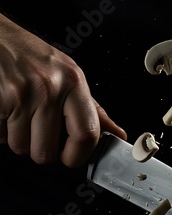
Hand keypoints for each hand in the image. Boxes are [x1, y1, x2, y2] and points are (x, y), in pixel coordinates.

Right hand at [0, 15, 126, 166]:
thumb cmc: (32, 57)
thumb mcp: (68, 76)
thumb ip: (92, 109)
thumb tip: (117, 133)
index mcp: (73, 83)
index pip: (87, 134)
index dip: (78, 156)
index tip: (71, 157)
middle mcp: (49, 88)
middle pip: (46, 152)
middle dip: (40, 149)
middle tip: (39, 131)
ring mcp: (20, 95)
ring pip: (20, 147)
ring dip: (18, 138)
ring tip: (20, 114)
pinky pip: (0, 137)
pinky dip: (2, 130)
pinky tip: (6, 110)